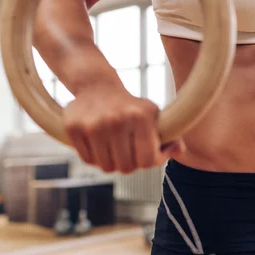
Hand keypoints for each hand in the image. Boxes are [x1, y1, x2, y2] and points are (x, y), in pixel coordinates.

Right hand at [63, 84, 185, 173]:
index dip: (149, 163)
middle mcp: (117, 120)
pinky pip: (88, 160)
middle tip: (130, 153)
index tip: (147, 156)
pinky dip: (95, 157)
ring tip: (115, 148)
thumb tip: (180, 149)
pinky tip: (100, 144)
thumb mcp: (153, 115)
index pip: (147, 161)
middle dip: (131, 164)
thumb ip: (168, 135)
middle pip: (127, 168)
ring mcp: (94, 125)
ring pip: (106, 166)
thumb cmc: (130, 107)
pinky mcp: (73, 128)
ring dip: (112, 162)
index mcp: (141, 116)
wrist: (97, 87)